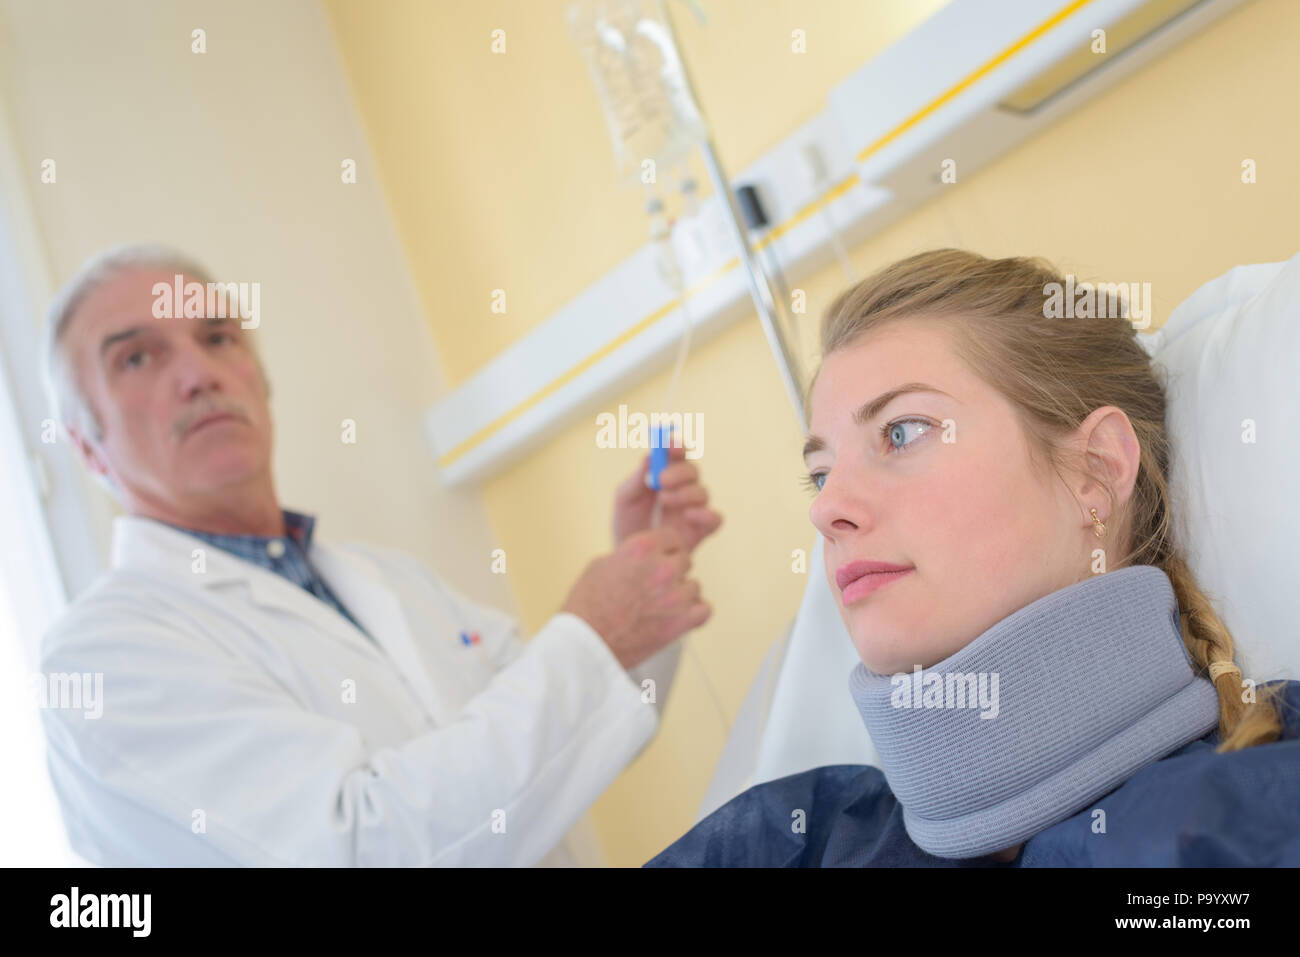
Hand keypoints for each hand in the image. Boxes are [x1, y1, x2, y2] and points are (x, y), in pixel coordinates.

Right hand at [563, 525, 711, 668]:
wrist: (584, 645)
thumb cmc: (586, 606)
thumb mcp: (601, 565)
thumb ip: (629, 555)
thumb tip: (644, 558)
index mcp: (642, 548)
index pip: (673, 537)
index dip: (665, 549)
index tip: (658, 560)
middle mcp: (662, 568)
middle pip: (685, 560)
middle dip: (672, 571)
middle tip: (653, 587)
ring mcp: (674, 596)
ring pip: (694, 586)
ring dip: (680, 594)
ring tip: (658, 606)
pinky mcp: (681, 622)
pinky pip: (704, 610)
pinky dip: (693, 614)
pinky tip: (677, 617)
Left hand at [611, 444, 722, 550]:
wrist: (631, 561)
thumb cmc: (627, 527)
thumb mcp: (625, 500)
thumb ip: (636, 480)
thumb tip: (648, 456)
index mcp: (665, 476)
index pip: (677, 455)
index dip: (677, 446)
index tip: (669, 445)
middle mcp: (683, 491)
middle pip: (693, 471)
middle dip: (679, 471)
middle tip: (662, 480)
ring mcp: (693, 511)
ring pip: (703, 492)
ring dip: (686, 492)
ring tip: (664, 500)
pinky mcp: (700, 532)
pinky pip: (715, 519)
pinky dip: (706, 514)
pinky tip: (688, 515)